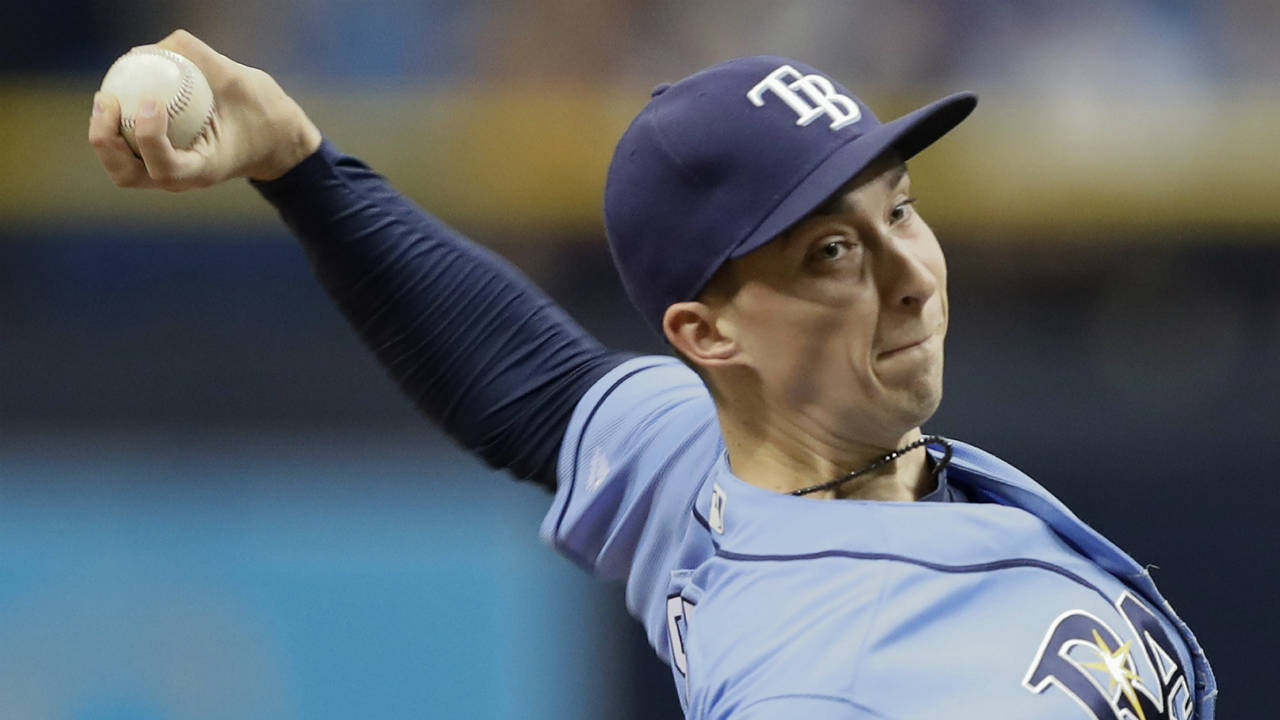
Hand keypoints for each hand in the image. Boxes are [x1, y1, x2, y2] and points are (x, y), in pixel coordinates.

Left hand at [89, 29, 322, 189]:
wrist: (272, 139)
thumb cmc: (261, 111)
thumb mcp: (241, 79)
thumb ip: (199, 58)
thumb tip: (151, 47)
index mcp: (205, 170)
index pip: (165, 167)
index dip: (148, 136)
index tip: (152, 99)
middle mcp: (181, 179)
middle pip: (127, 175)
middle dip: (107, 142)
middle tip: (108, 100)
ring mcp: (166, 173)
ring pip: (121, 168)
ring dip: (104, 136)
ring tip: (105, 98)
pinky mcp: (159, 162)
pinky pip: (126, 149)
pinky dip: (116, 125)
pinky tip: (117, 93)